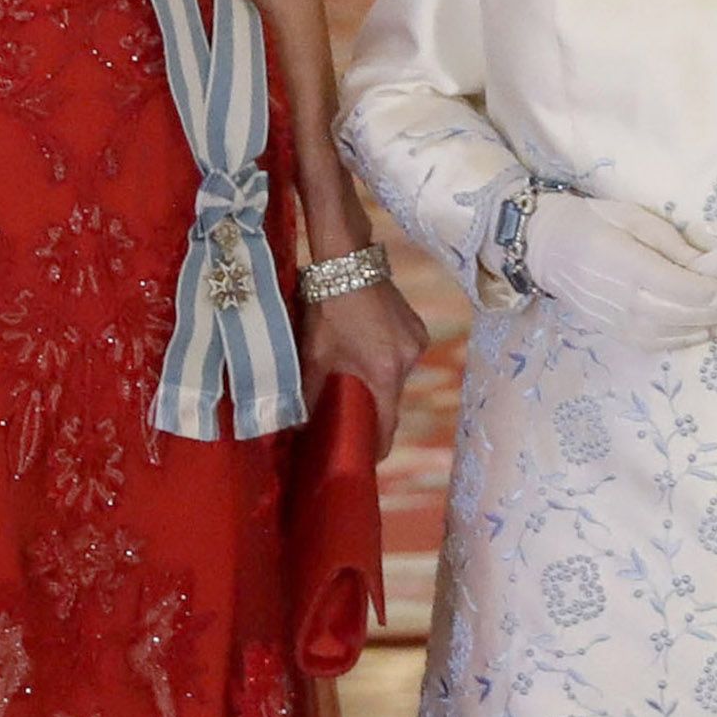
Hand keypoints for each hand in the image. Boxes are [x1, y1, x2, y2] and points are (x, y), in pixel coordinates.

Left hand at [301, 279, 427, 455]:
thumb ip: (307, 393)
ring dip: (379, 383)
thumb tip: (299, 425)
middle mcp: (408, 361)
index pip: (387, 425)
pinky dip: (385, 362)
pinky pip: (401, 357)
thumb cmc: (327, 306)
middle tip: (350, 417)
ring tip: (354, 380)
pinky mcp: (416, 327)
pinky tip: (365, 352)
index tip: (365, 458)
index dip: (376, 446)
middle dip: (373, 411)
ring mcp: (416, 342)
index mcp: (384, 373)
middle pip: (393, 401)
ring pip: (397, 377)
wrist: (347, 259)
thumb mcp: (313, 353)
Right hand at [526, 192, 716, 349]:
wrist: (548, 246)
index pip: (678, 287)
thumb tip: (709, 264)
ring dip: (699, 330)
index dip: (710, 295)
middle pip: (677, 314)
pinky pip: (649, 343)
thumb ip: (672, 244)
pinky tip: (698, 332)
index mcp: (626, 262)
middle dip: (712, 314)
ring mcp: (613, 318)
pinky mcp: (610, 329)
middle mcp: (620, 297)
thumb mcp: (636, 218)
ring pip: (666, 333)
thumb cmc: (596, 221)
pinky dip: (677, 342)